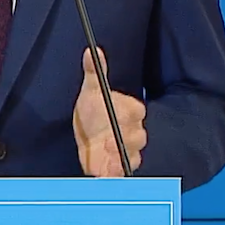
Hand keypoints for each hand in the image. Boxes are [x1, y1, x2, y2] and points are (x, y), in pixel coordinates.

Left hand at [73, 47, 146, 176]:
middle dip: (121, 139)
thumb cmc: (93, 111)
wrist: (88, 134)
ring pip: (131, 154)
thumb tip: (92, 51)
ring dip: (118, 157)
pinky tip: (104, 172)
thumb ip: (94, 71)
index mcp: (131, 109)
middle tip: (106, 140)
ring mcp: (129, 149)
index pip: (136, 111)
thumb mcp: (91, 89)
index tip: (112, 117)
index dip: (125, 115)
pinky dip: (115, 173)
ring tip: (104, 156)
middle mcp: (134, 130)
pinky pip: (123, 170)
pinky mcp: (122, 165)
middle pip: (137, 136)